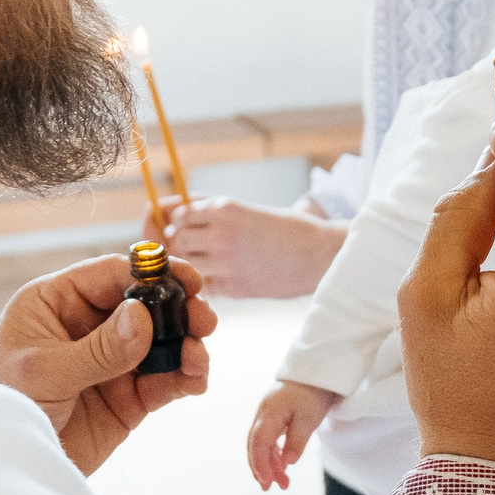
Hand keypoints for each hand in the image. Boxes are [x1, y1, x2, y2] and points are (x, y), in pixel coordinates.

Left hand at [0, 252, 218, 475]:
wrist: (3, 466)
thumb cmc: (3, 403)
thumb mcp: (44, 372)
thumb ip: (97, 348)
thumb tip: (142, 317)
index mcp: (56, 303)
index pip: (110, 276)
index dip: (150, 274)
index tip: (187, 280)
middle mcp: (87, 327)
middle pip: (144, 306)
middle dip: (178, 311)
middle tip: (204, 321)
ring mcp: (110, 363)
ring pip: (161, 344)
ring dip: (186, 347)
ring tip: (197, 362)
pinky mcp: (126, 399)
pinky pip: (163, 381)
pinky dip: (184, 379)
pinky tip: (194, 382)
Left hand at [155, 196, 347, 297]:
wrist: (319, 256)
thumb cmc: (286, 229)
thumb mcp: (246, 208)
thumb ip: (209, 207)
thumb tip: (174, 208)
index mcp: (225, 208)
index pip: (178, 215)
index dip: (175, 221)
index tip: (182, 226)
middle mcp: (221, 233)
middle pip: (175, 239)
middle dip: (179, 242)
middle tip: (194, 246)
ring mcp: (225, 262)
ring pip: (185, 263)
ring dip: (190, 262)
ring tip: (209, 261)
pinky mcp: (233, 287)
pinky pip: (202, 285)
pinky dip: (205, 281)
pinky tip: (220, 275)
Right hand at [248, 380, 338, 490]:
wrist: (316, 373)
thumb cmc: (312, 394)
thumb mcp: (309, 418)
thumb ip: (297, 440)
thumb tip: (287, 463)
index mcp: (269, 414)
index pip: (258, 442)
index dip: (259, 463)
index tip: (266, 481)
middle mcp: (263, 415)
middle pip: (255, 446)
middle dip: (261, 468)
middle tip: (270, 488)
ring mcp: (267, 416)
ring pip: (262, 445)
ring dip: (270, 464)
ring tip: (283, 484)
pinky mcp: (274, 418)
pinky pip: (269, 440)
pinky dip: (274, 455)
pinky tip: (283, 467)